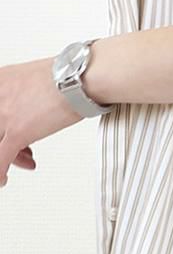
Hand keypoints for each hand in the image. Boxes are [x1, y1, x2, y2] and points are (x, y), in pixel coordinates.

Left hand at [0, 57, 84, 187]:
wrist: (83, 76)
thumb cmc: (71, 74)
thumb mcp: (36, 77)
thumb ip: (25, 91)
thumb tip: (30, 103)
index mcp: (0, 80)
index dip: (4, 126)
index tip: (8, 132)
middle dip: (6, 140)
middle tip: (21, 148)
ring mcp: (5, 115)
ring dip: (8, 157)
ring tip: (23, 160)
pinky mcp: (17, 132)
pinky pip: (1, 160)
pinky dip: (0, 172)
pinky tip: (3, 179)